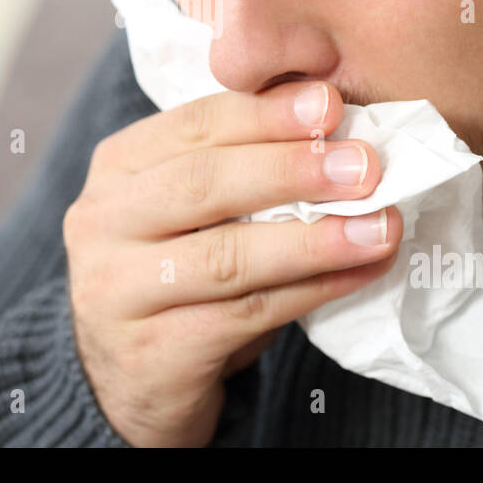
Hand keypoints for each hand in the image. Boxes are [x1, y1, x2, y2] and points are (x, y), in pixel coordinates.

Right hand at [64, 80, 401, 446]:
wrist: (131, 380)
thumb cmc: (180, 275)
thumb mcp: (194, 208)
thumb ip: (244, 164)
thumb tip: (339, 124)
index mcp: (118, 165)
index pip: (193, 124)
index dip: (265, 112)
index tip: (332, 102)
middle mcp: (102, 221)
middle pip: (202, 183)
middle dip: (291, 170)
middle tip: (365, 166)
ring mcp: (115, 290)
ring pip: (225, 256)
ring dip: (313, 240)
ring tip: (380, 228)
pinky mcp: (150, 353)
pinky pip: (243, 315)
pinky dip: (311, 291)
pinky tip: (359, 275)